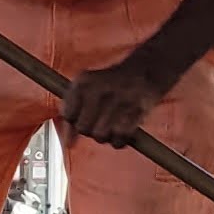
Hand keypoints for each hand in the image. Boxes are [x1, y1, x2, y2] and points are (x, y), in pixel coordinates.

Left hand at [61, 56, 175, 145]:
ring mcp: (118, 100)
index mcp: (83, 82)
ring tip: (112, 127)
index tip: (84, 119)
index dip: (76, 121)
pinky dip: (120, 141)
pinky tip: (122, 132)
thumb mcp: (86, 86)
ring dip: (106, 137)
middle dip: (91, 131)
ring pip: (101, 136)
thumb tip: (69, 143)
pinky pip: (119, 138)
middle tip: (100, 124)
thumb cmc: (111, 83)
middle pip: (84, 128)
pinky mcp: (135, 112)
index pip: (69, 115)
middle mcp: (98, 89)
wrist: (144, 71)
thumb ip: (72, 111)